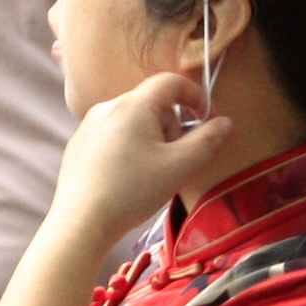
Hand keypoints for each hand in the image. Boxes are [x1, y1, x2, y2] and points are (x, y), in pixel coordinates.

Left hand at [45, 71, 248, 248]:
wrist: (80, 223)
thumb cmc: (131, 193)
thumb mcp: (179, 167)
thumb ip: (207, 141)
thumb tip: (225, 122)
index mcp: (132, 106)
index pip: (170, 82)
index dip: (195, 96)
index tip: (205, 119)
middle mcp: (106, 108)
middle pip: (151, 103)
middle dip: (171, 125)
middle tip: (175, 158)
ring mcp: (88, 126)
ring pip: (132, 120)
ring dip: (151, 138)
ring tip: (151, 172)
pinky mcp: (79, 146)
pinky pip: (113, 135)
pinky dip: (129, 148)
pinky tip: (128, 178)